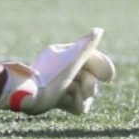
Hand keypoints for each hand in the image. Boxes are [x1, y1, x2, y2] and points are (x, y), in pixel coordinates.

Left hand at [0, 28, 114, 115]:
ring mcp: (57, 83)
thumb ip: (87, 46)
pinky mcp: (54, 98)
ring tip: (80, 100)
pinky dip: (77, 104)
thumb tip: (99, 30)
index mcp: (63, 53)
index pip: (89, 56)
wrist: (28, 97)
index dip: (101, 65)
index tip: (110, 77)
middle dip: (90, 84)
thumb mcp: (72, 60)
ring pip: (81, 89)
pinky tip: (77, 107)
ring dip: (84, 96)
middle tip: (87, 92)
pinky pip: (72, 101)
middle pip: (87, 74)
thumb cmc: (51, 76)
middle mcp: (61, 66)